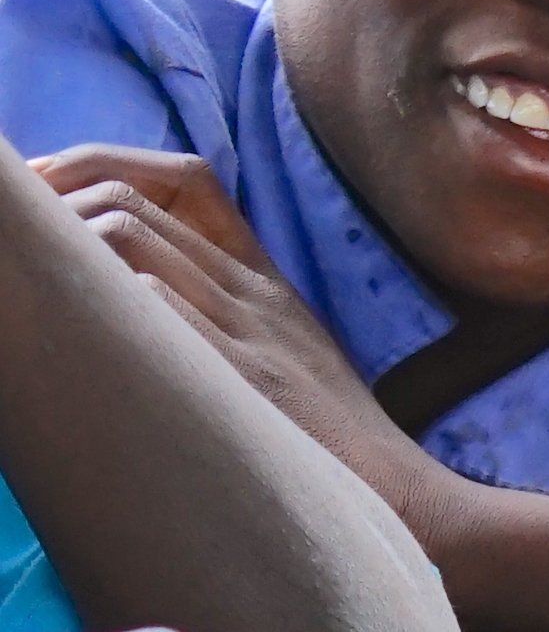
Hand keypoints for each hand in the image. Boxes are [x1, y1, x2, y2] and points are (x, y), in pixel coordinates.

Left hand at [31, 147, 419, 490]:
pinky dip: (100, 301)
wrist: (399, 496)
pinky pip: (149, 306)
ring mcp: (239, 329)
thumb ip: (226, 311)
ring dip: (65, 250)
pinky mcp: (232, 378)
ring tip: (35, 286)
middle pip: (134, 200)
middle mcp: (248, 288)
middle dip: (57, 204)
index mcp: (263, 275)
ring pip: (127, 239)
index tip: (49, 189)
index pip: (186, 178)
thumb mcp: (287, 350)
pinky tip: (72, 332)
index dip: (105, 164)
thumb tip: (135, 290)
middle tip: (13, 237)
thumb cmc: (331, 439)